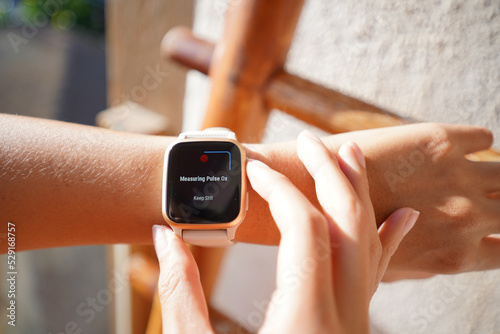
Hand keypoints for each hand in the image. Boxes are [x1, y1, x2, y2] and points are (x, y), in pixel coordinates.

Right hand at [152, 131, 417, 332]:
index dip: (279, 190)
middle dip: (330, 174)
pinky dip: (389, 240)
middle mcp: (342, 318)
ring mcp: (356, 324)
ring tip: (350, 155)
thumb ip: (179, 295)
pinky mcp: (354, 329)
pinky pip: (379, 275)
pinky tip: (401, 217)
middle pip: (349, 224)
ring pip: (371, 244)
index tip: (254, 172)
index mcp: (303, 321)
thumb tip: (164, 236)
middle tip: (309, 142)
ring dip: (359, 194)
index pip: (305, 228)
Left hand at [334, 123, 499, 275]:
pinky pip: (482, 139)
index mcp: (457, 255)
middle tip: (492, 197)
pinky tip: (459, 147)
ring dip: (496, 175)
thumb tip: (447, 250)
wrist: (309, 191)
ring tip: (479, 172)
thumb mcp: (390, 267)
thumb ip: (424, 262)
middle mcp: (468, 218)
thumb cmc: (342, 235)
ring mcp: (457, 177)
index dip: (499, 237)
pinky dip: (477, 143)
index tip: (492, 225)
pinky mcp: (440, 141)